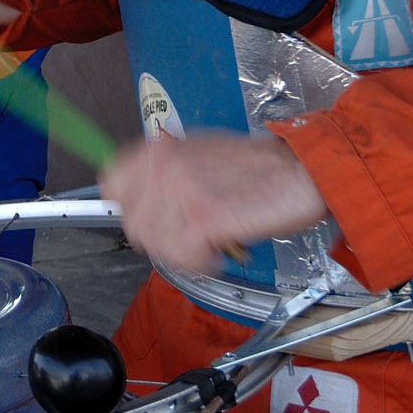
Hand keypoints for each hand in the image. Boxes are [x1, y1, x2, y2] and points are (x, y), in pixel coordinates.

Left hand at [101, 132, 328, 275]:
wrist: (300, 171)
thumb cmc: (255, 167)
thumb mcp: (195, 154)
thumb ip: (161, 172)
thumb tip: (134, 198)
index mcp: (157, 150)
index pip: (112, 187)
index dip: (131, 209)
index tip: (153, 218)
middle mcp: (162, 165)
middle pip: (134, 225)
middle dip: (164, 237)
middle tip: (193, 233)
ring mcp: (180, 190)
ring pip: (157, 245)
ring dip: (185, 251)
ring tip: (211, 238)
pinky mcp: (202, 217)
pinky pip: (183, 257)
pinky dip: (203, 262)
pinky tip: (221, 248)